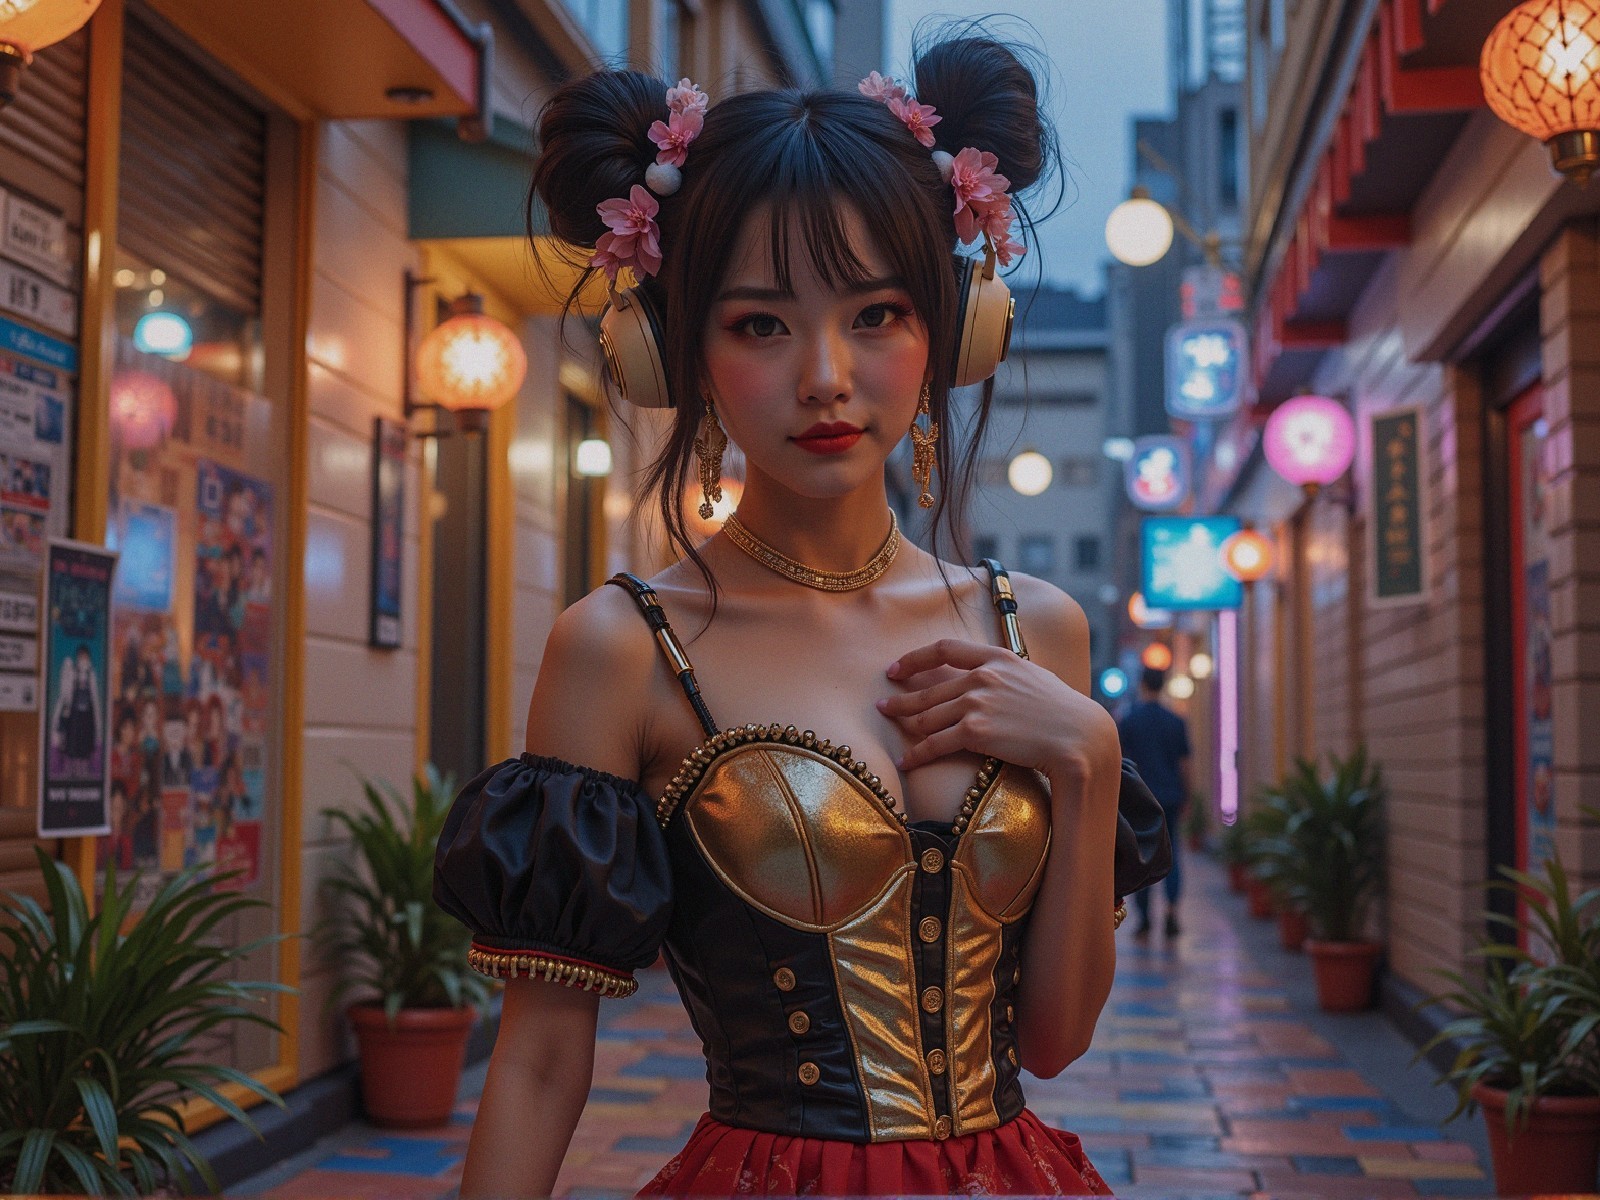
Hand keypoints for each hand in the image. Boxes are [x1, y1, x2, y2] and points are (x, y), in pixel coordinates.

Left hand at [880, 638, 1117, 780]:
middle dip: (901, 700)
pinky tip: (906, 760)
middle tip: (883, 707)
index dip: (914, 659)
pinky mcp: (976, 732)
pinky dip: (917, 754)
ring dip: (908, 727)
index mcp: (996, 657)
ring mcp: (977, 703)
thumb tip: (991, 672)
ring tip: (895, 734)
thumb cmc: (1062, 710)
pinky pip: (936, 743)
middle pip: (929, 689)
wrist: (1078, 736)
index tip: (896, 669)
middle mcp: (982, 676)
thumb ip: (1007, 671)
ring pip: (929, 717)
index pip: (944, 649)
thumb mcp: (1034, 676)